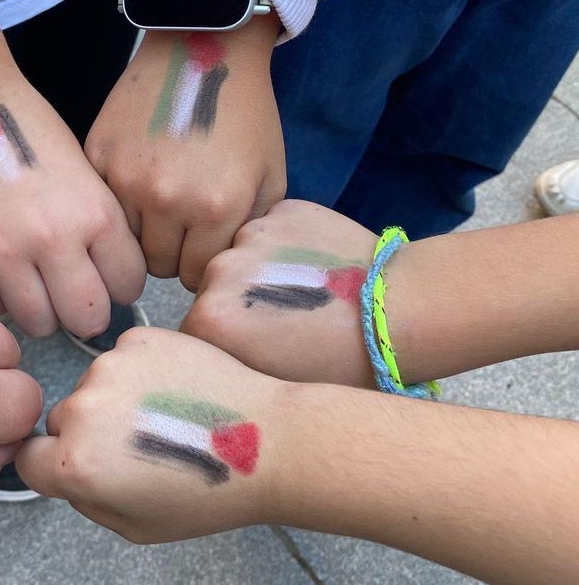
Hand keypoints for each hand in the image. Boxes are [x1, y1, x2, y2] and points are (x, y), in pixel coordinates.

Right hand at [0, 79, 145, 337]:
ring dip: (42, 309)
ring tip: (36, 280)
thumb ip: (102, 231)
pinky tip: (1, 265)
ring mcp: (4, 251)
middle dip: (85, 311)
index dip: (120, 284)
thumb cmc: (32, 134)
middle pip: (87, 319)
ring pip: (40, 324)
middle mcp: (53, 239)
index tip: (108, 275)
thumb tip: (112, 286)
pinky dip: (1, 295)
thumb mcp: (89, 177)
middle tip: (75, 293)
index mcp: (96, 214)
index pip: (128, 287)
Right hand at [16, 327, 281, 542]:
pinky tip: (176, 391)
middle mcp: (84, 410)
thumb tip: (66, 472)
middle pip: (61, 420)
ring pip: (94, 386)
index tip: (80, 465)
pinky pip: (123, 358)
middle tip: (140, 445)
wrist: (269, 442)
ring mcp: (110, 367)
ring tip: (167, 417)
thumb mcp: (136, 526)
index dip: (53, 466)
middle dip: (89, 433)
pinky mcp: (139, 339)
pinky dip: (142, 371)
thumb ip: (85, 501)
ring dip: (117, 398)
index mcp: (77, 463)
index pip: (29, 459)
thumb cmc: (211, 490)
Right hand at [86, 21, 285, 290]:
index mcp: (216, 208)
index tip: (197, 248)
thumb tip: (216, 267)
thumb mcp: (268, 177)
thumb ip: (245, 230)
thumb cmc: (244, 114)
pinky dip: (116, 201)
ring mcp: (127, 177)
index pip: (192, 273)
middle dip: (168, 252)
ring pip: (123, 240)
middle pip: (155, 265)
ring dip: (139, 230)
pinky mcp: (98, 156)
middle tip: (176, 228)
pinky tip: (134, 180)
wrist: (203, 47)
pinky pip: (101, 204)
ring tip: (154, 205)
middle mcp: (169, 200)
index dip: (196, 264)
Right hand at [181, 200, 377, 386]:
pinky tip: (318, 264)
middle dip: (240, 302)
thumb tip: (219, 351)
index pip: (196, 329)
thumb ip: (231, 363)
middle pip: (214, 288)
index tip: (254, 347)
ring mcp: (252, 235)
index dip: (224, 341)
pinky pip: (273, 229)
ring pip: (243, 255)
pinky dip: (288, 244)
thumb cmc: (340, 363)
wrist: (400, 312)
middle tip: (284, 319)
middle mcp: (218, 271)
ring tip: (305, 290)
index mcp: (209, 320)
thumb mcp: (272, 384)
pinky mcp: (284, 210)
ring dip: (263, 270)